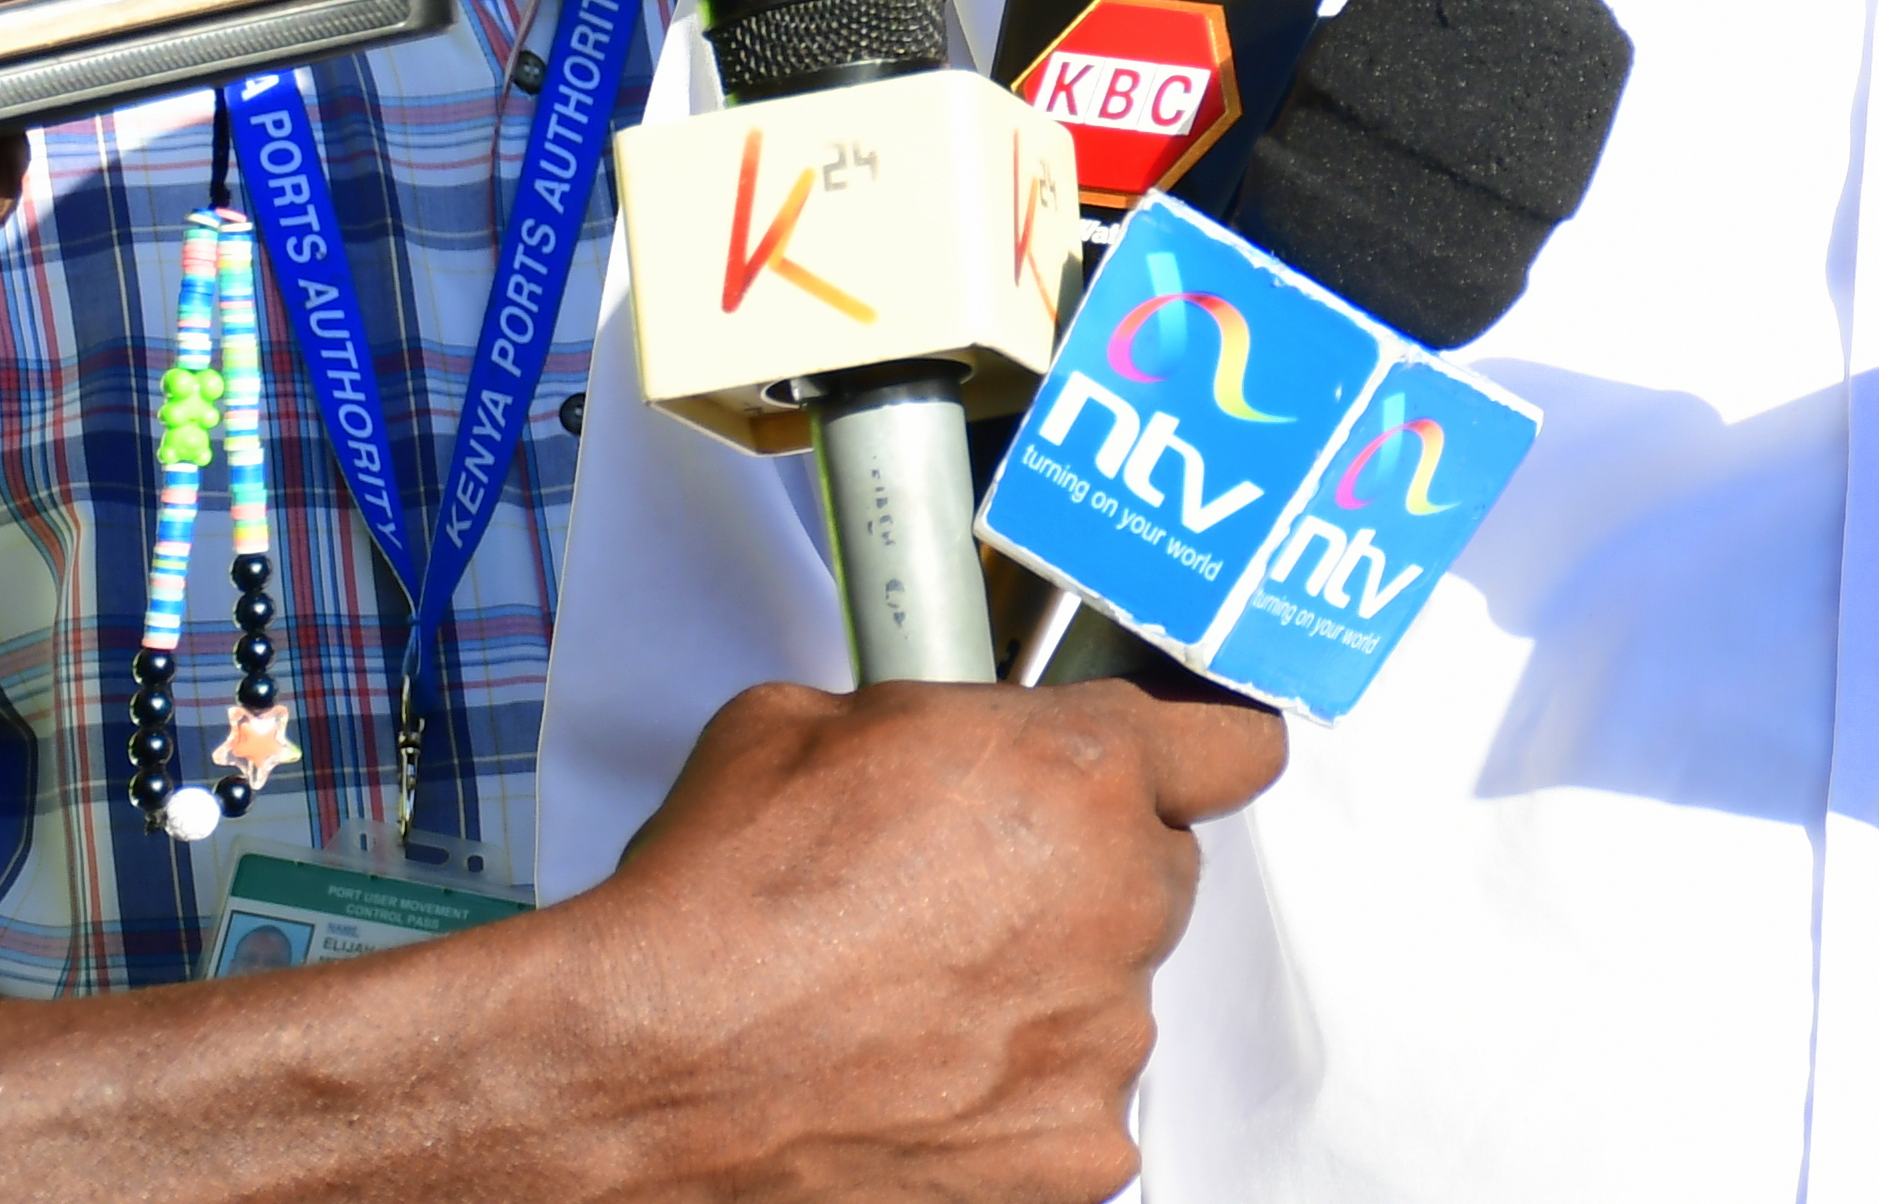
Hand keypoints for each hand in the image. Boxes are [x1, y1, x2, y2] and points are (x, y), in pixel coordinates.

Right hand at [563, 677, 1285, 1200]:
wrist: (649, 1067)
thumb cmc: (716, 907)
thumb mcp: (808, 726)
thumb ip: (925, 724)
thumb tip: (929, 740)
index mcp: (1082, 772)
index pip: (1229, 749)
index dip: (1198, 756)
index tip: (1193, 771)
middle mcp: (1119, 900)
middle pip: (1154, 875)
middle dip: (1081, 878)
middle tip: (968, 896)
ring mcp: (1103, 1039)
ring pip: (1110, 997)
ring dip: (1043, 992)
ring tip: (912, 1000)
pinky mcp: (1073, 1156)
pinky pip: (1072, 1108)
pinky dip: (1014, 1101)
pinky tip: (919, 1080)